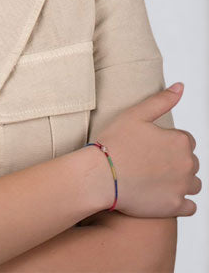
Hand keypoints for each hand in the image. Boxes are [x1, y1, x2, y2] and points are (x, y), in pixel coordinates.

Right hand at [95, 83, 200, 217]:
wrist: (100, 175)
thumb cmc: (114, 143)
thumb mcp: (135, 114)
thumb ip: (162, 100)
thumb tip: (181, 87)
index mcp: (180, 140)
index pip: (185, 140)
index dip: (166, 142)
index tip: (149, 146)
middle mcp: (187, 164)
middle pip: (190, 162)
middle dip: (174, 161)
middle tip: (148, 161)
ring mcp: (183, 187)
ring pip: (193, 183)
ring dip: (180, 181)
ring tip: (154, 178)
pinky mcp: (176, 206)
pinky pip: (190, 206)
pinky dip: (180, 201)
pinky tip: (161, 194)